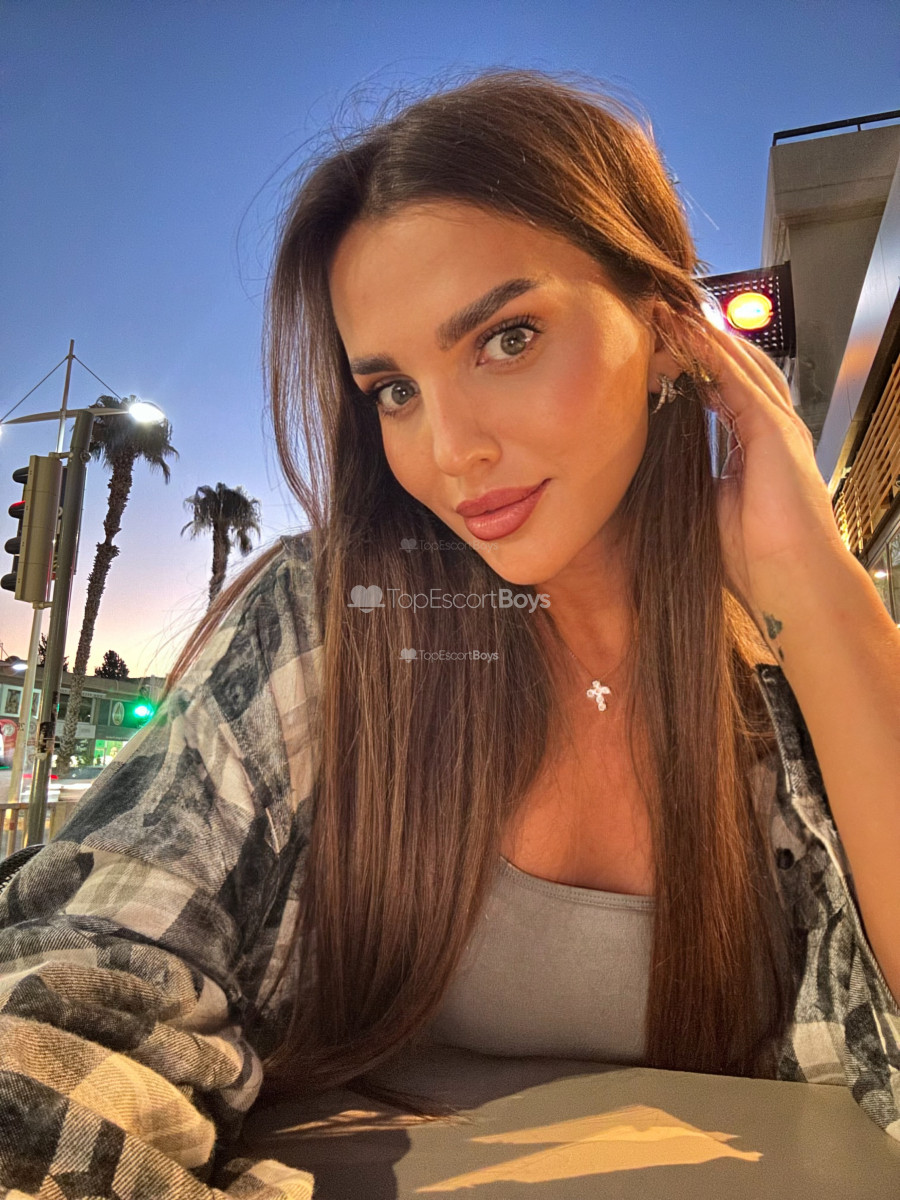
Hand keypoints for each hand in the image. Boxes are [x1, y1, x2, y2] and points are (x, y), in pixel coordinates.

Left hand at [692, 323, 849, 620]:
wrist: (793, 580)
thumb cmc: (759, 558)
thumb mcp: (715, 508)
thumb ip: (699, 479)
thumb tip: (666, 470)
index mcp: (759, 448)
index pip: (726, 392)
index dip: (696, 367)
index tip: (663, 350)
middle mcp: (773, 429)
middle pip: (735, 369)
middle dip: (700, 341)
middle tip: (664, 317)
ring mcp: (778, 427)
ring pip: (739, 366)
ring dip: (704, 338)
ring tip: (672, 314)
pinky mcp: (775, 431)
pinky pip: (741, 381)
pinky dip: (715, 355)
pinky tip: (691, 335)